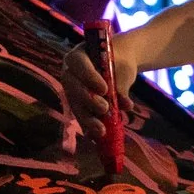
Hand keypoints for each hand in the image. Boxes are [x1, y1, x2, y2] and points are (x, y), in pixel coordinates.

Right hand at [62, 42, 138, 170]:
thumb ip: (121, 84)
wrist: (119, 64)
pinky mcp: (78, 105)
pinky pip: (81, 115)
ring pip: (76, 105)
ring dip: (88, 119)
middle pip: (74, 87)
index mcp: (77, 56)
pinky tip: (97, 137)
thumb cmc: (119, 61)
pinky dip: (90, 126)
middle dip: (88, 100)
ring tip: (102, 131)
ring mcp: (72, 90)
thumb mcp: (122, 68)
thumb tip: (124, 104)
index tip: (104, 89)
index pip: (78, 64)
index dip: (89, 77)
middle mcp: (70, 73)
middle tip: (104, 108)